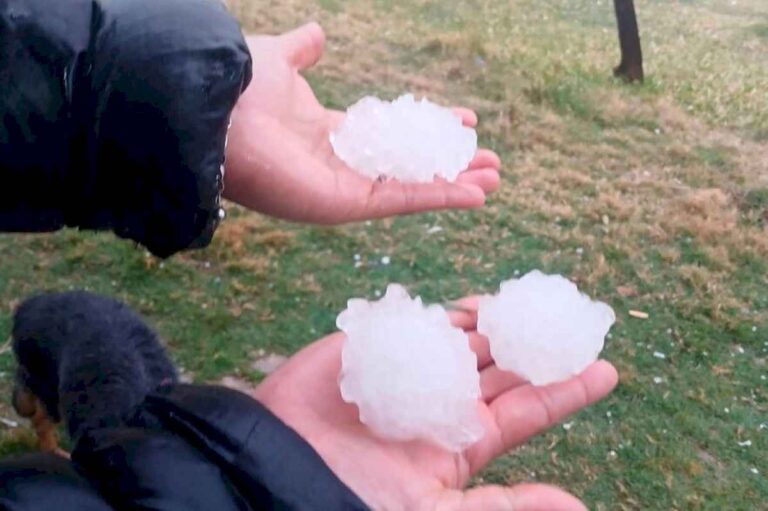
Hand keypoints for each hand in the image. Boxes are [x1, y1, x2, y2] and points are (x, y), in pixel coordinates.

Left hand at [223, 23, 501, 223]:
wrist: (215, 112)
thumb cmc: (242, 86)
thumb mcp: (282, 59)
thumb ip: (303, 50)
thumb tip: (318, 33)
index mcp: (331, 132)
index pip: (392, 134)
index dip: (429, 128)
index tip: (465, 120)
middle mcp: (341, 164)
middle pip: (409, 166)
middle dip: (450, 163)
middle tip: (490, 161)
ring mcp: (345, 188)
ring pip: (412, 187)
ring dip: (455, 185)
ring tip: (494, 180)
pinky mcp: (345, 205)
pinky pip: (401, 200)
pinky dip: (440, 198)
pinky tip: (477, 194)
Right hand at [253, 297, 618, 509]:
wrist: (281, 461)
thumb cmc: (354, 493)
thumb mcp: (434, 509)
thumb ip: (501, 505)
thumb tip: (575, 507)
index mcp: (465, 438)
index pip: (529, 409)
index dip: (567, 389)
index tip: (607, 369)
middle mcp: (447, 399)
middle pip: (507, 364)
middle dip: (541, 343)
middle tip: (578, 318)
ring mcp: (416, 367)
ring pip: (472, 337)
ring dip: (503, 320)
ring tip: (534, 302)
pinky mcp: (384, 343)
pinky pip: (424, 321)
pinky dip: (450, 312)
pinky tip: (477, 303)